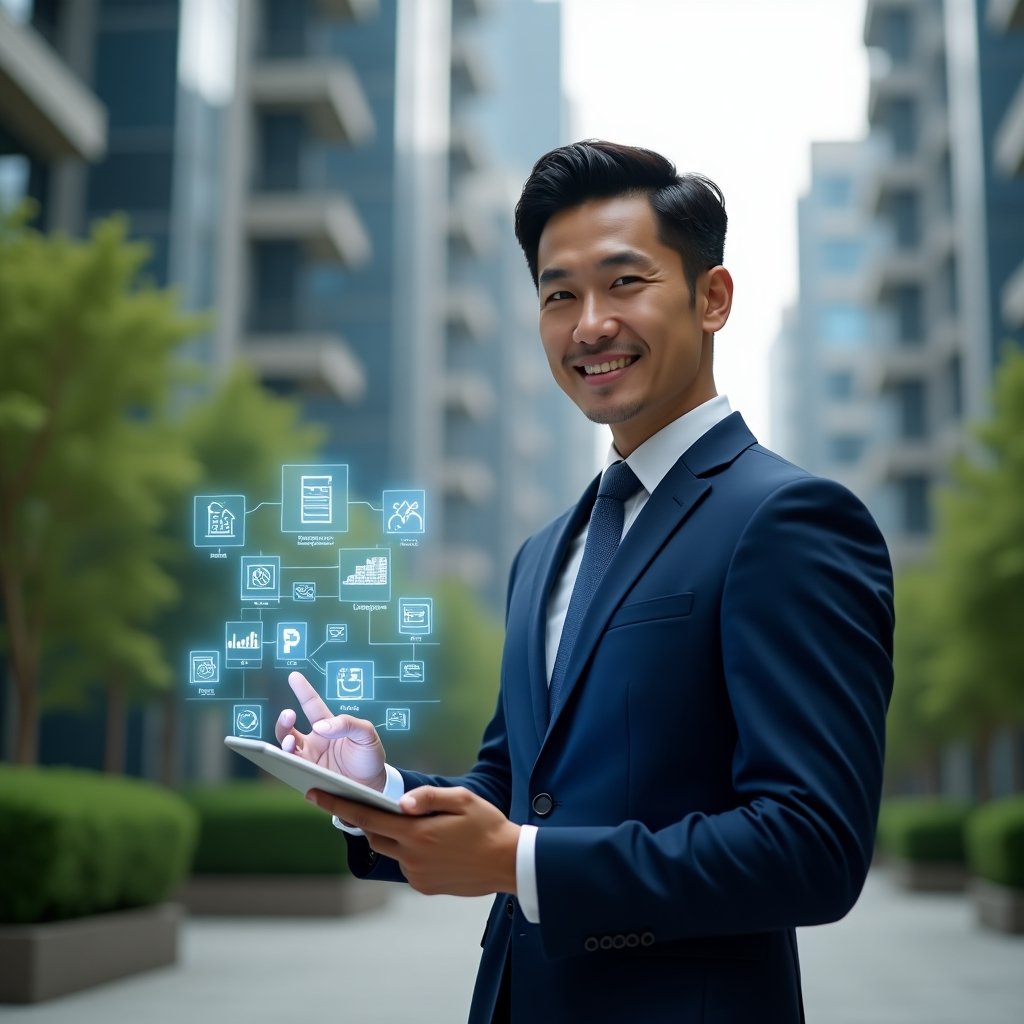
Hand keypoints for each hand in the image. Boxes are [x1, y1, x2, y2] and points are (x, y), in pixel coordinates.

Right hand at [274, 671, 386, 791]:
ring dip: (285, 741)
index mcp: (329, 726)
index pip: (312, 704)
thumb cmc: (370, 756)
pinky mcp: (308, 775)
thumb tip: (319, 726)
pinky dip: (286, 762)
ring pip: (287, 747)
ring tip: (291, 741)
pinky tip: (290, 759)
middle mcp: (315, 741)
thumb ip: (347, 724)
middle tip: (289, 714)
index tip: (294, 676)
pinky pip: (291, 767)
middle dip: (284, 720)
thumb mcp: (366, 734)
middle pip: (290, 727)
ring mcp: (310, 758)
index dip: (303, 690)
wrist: (373, 786)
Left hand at [306, 785, 519, 896]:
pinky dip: (411, 852)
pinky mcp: (424, 887)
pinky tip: (437, 845)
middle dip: (366, 819)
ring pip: (391, 850)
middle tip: (371, 803)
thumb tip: (400, 801)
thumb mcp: (463, 799)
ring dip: (395, 836)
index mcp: (417, 833)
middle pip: (374, 835)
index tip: (314, 794)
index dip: (338, 805)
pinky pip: (407, 865)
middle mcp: (411, 857)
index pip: (366, 817)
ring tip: (422, 825)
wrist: (509, 863)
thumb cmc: (488, 826)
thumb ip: (428, 797)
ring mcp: (416, 874)